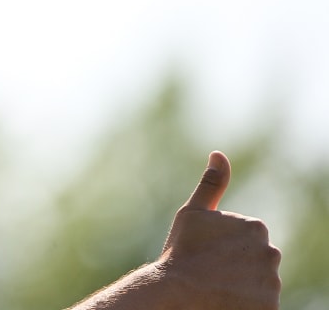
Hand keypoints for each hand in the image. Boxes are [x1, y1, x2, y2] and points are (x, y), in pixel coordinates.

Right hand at [160, 151, 281, 308]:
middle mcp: (271, 252)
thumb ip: (211, 183)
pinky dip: (247, 304)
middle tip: (211, 273)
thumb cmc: (181, 251)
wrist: (176, 292)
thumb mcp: (193, 213)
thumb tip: (218, 154)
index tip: (208, 254)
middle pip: (255, 262)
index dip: (224, 249)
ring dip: (242, 287)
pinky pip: (261, 304)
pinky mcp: (270, 306)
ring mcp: (272, 282)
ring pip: (259, 284)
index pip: (247, 241)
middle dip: (237, 268)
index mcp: (255, 227)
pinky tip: (227, 301)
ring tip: (217, 289)